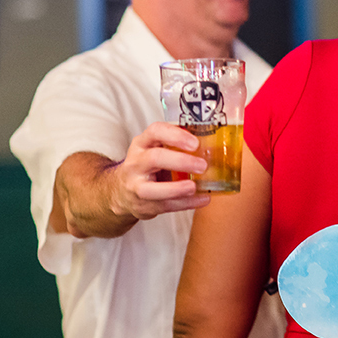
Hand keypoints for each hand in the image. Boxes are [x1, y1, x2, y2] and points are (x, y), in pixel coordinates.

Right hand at [53, 122, 211, 237]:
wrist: (120, 191)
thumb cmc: (148, 166)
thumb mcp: (155, 149)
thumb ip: (177, 146)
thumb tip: (217, 146)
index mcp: (142, 144)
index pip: (155, 131)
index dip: (175, 135)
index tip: (195, 143)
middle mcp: (136, 162)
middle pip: (155, 158)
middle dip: (180, 162)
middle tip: (202, 165)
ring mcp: (136, 186)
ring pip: (152, 189)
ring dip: (176, 189)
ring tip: (195, 187)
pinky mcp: (143, 205)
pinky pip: (165, 206)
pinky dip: (186, 204)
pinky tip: (203, 199)